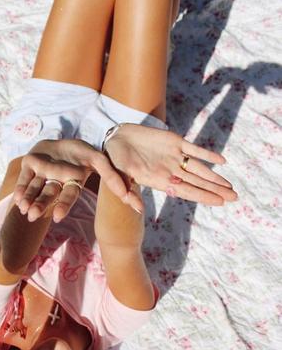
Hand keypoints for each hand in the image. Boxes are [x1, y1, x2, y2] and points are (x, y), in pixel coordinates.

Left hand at [13, 139, 128, 221]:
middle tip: (33, 216)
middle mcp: (55, 181)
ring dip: (29, 200)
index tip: (57, 217)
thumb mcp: (99, 160)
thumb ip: (111, 176)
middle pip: (49, 194)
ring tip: (25, 211)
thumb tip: (128, 197)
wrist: (63, 140)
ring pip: (35, 189)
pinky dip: (21, 189)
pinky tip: (18, 200)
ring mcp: (42, 173)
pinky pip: (24, 178)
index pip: (69, 195)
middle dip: (41, 205)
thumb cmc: (81, 153)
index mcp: (71, 182)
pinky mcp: (29, 164)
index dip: (63, 205)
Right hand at [105, 124, 237, 206]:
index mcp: (160, 181)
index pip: (186, 191)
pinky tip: (221, 161)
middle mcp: (170, 171)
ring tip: (230, 187)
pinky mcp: (174, 141)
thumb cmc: (115, 160)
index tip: (220, 203)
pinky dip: (208, 154)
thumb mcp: (119, 177)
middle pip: (198, 183)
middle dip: (216, 190)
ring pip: (200, 169)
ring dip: (215, 177)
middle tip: (235, 198)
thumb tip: (139, 210)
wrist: (115, 139)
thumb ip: (128, 193)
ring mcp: (174, 157)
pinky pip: (195, 149)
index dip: (203, 196)